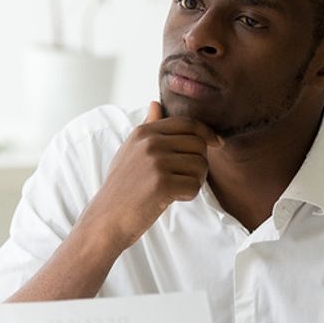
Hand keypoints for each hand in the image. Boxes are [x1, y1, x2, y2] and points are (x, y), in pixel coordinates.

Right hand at [78, 100, 221, 251]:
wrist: (106, 219)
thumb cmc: (122, 187)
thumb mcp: (130, 151)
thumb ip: (147, 127)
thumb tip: (156, 103)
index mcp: (144, 132)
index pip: (188, 123)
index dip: (207, 133)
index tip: (217, 143)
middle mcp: (150, 143)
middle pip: (199, 144)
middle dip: (199, 162)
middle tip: (185, 177)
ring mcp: (156, 162)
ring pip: (200, 165)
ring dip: (194, 181)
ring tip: (175, 189)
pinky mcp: (162, 184)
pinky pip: (195, 186)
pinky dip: (188, 195)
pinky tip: (171, 199)